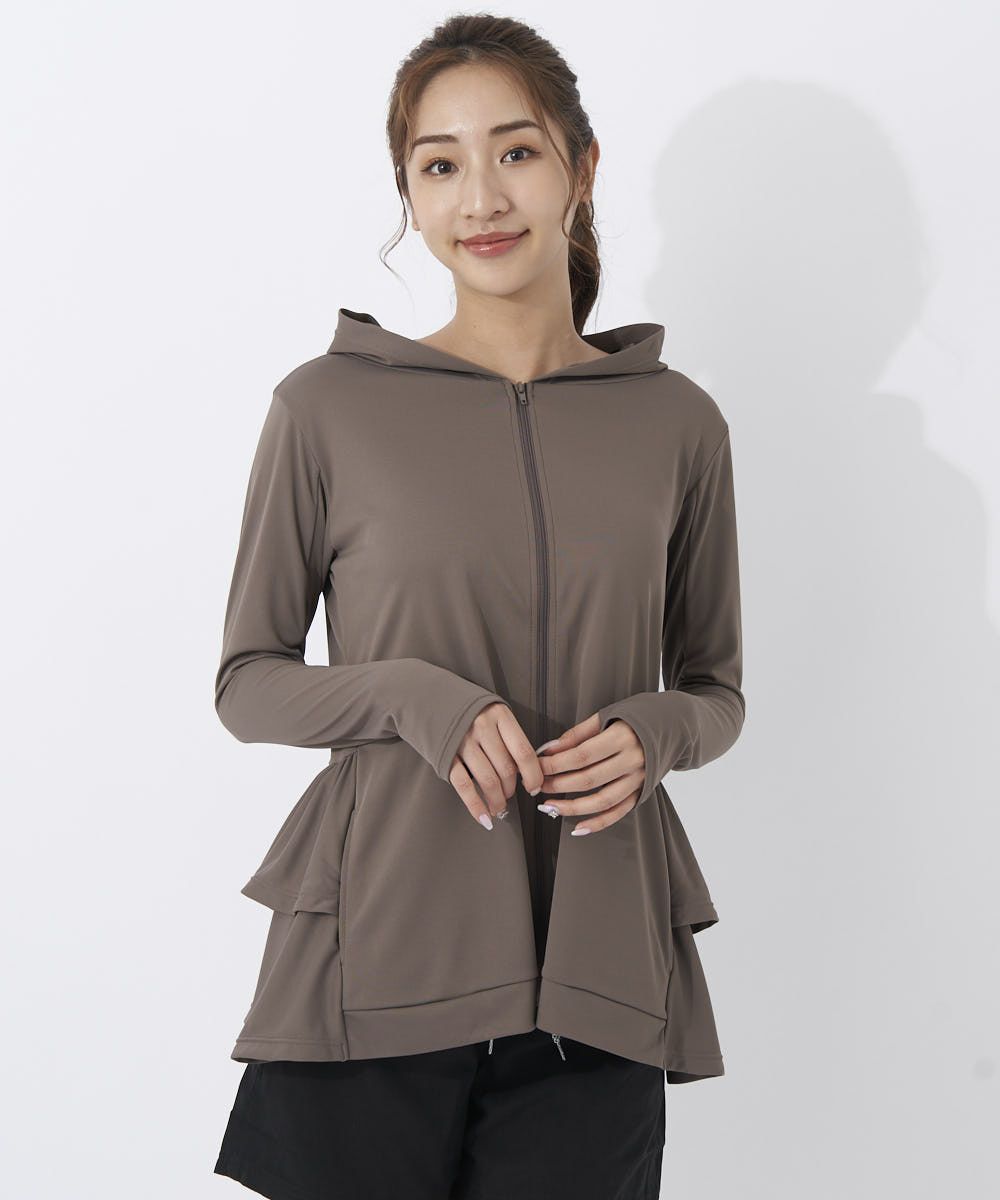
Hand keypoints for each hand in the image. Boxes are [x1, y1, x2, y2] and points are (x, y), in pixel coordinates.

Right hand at [449, 702, 544, 829]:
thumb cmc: (472, 712)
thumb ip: (511, 737)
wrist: (433, 699)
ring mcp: (463, 742)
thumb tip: (529, 771)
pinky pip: (464, 785)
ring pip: (487, 780)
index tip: (534, 787)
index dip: (533, 775)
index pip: (524, 752)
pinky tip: (484, 817)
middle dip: (512, 789)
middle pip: (506, 769)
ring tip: (499, 807)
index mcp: (500, 716)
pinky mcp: (446, 755)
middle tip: (511, 795)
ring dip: (497, 800)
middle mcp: (482, 727)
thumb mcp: (496, 714)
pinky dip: (475, 805)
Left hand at [534, 714, 645, 834]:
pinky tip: (578, 828)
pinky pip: (619, 812)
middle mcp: (632, 761)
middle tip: (538, 784)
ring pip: (602, 801)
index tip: (536, 766)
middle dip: (558, 784)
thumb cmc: (634, 718)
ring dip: (572, 808)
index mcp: (621, 738)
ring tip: (549, 807)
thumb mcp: (606, 716)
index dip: (555, 764)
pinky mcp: (642, 792)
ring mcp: (638, 779)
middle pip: (588, 779)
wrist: (672, 726)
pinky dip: (598, 823)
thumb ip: (577, 734)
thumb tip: (549, 749)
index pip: (581, 755)